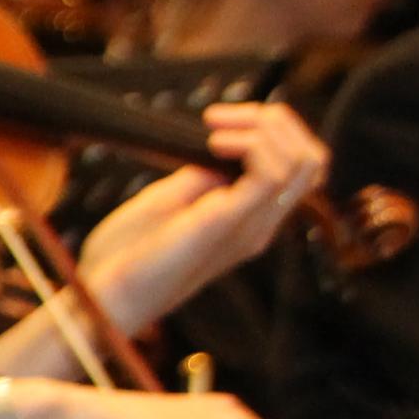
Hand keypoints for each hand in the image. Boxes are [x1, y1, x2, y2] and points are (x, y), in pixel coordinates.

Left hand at [74, 103, 327, 330]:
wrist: (106, 300)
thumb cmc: (126, 257)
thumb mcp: (168, 204)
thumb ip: (201, 179)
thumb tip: (220, 147)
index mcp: (248, 218)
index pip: (298, 166)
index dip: (273, 130)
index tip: (221, 120)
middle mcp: (259, 224)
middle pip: (312, 160)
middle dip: (276, 122)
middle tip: (222, 118)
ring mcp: (249, 226)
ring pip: (303, 162)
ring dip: (264, 129)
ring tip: (217, 131)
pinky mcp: (227, 224)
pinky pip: (271, 176)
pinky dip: (251, 145)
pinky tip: (215, 143)